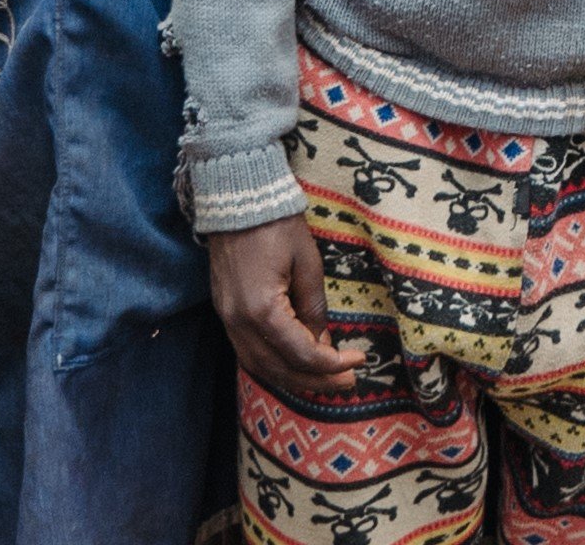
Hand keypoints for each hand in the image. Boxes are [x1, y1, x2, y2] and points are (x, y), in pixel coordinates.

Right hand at [208, 217, 361, 392]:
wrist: (237, 200)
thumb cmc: (277, 226)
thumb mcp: (307, 263)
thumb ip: (314, 307)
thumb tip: (323, 343)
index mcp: (262, 310)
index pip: (301, 354)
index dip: (331, 365)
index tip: (358, 361)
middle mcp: (239, 324)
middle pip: (279, 369)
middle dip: (316, 381)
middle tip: (347, 383)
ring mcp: (227, 321)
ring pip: (260, 368)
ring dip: (294, 379)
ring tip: (326, 382)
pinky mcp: (226, 315)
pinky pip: (249, 354)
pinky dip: (274, 366)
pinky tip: (296, 366)